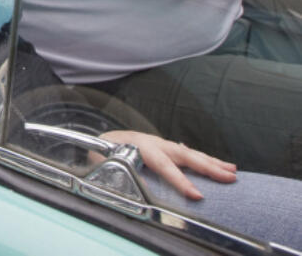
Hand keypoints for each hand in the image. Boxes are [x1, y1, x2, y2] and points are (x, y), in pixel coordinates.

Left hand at [99, 131, 236, 199]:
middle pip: (186, 157)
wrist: (108, 137)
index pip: (165, 167)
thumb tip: (121, 182)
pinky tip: (224, 166)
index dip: (181, 182)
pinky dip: (209, 160)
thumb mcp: (101, 159)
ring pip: (192, 154)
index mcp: (142, 148)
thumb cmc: (106, 150)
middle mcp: (157, 145)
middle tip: (230, 178)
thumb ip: (110, 169)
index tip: (198, 196)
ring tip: (232, 171)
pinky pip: (192, 155)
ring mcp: (165, 146)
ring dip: (214, 163)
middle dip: (209, 168)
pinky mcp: (170, 149)